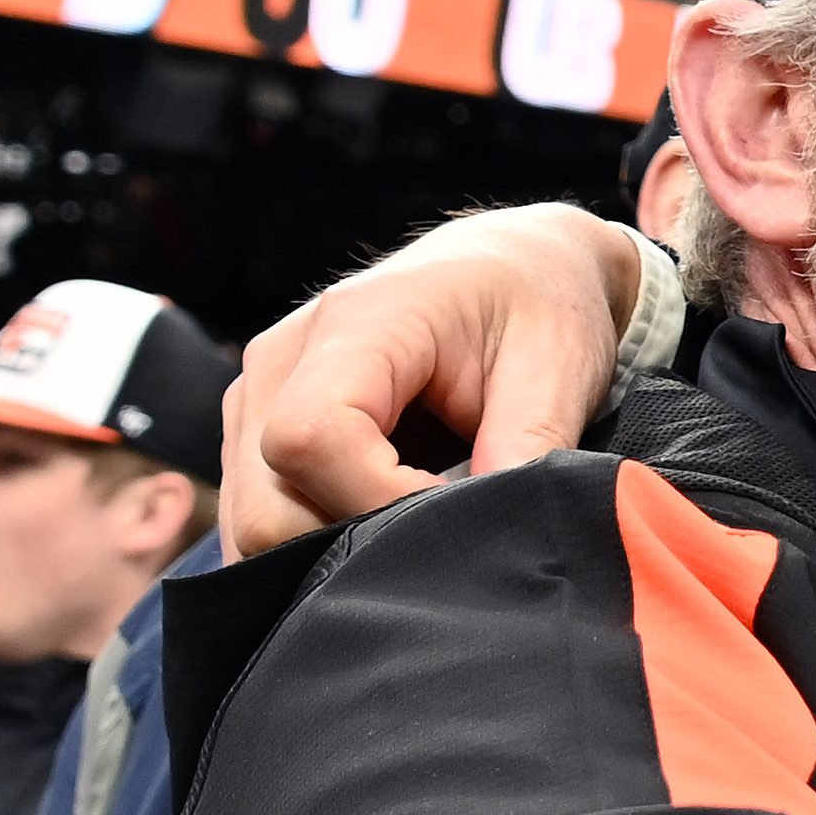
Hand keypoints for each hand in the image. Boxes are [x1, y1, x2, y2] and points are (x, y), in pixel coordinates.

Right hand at [218, 202, 644, 556]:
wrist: (511, 265)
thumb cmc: (535, 303)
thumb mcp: (559, 365)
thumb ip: (527, 446)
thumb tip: (496, 534)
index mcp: (358, 322)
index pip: (310, 439)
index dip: (376, 503)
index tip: (454, 516)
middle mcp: (284, 356)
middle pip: (267, 505)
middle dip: (354, 546)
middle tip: (443, 535)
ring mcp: (259, 395)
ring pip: (257, 525)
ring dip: (335, 549)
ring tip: (420, 519)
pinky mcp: (257, 430)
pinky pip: (263, 518)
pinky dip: (319, 541)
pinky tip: (386, 517)